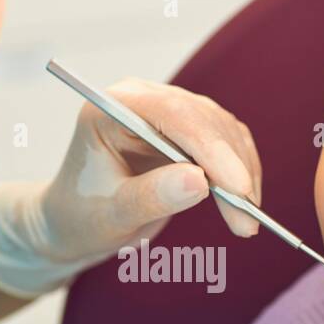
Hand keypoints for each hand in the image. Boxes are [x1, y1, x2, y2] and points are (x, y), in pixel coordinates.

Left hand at [0, 79, 261, 297]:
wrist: (76, 223)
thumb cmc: (81, 217)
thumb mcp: (110, 216)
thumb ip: (151, 197)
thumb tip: (200, 181)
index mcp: (111, 108)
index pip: (172, 113)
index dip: (210, 148)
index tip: (236, 189)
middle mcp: (142, 100)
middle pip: (204, 120)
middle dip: (231, 170)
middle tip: (246, 221)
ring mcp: (167, 112)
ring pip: (223, 130)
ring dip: (242, 175)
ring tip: (245, 223)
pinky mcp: (187, 131)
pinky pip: (228, 144)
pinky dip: (242, 173)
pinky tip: (245, 205)